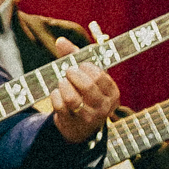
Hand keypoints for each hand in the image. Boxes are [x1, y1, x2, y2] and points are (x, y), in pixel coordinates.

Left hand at [44, 28, 118, 143]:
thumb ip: (75, 56)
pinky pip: (60, 106)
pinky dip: (55, 95)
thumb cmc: (86, 94)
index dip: (86, 67)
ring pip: (72, 98)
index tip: (80, 65)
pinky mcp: (72, 124)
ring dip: (63, 85)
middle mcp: (104, 107)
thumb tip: (60, 41)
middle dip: (73, 74)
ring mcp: (88, 118)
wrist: (81, 127)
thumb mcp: (87, 76)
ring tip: (62, 82)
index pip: (99, 76)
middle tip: (68, 71)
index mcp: (113, 94)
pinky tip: (57, 93)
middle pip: (87, 86)